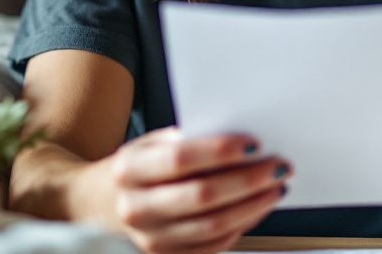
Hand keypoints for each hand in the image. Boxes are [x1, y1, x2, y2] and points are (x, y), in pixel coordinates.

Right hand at [101, 127, 291, 253]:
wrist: (102, 203)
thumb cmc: (139, 167)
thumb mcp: (151, 143)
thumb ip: (188, 139)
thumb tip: (240, 140)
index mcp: (129, 170)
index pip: (180, 158)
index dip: (220, 151)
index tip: (255, 143)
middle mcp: (136, 208)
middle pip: (202, 195)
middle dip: (248, 180)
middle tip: (278, 165)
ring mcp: (151, 239)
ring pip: (213, 226)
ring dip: (253, 206)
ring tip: (276, 186)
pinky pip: (214, 245)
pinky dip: (243, 225)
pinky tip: (258, 206)